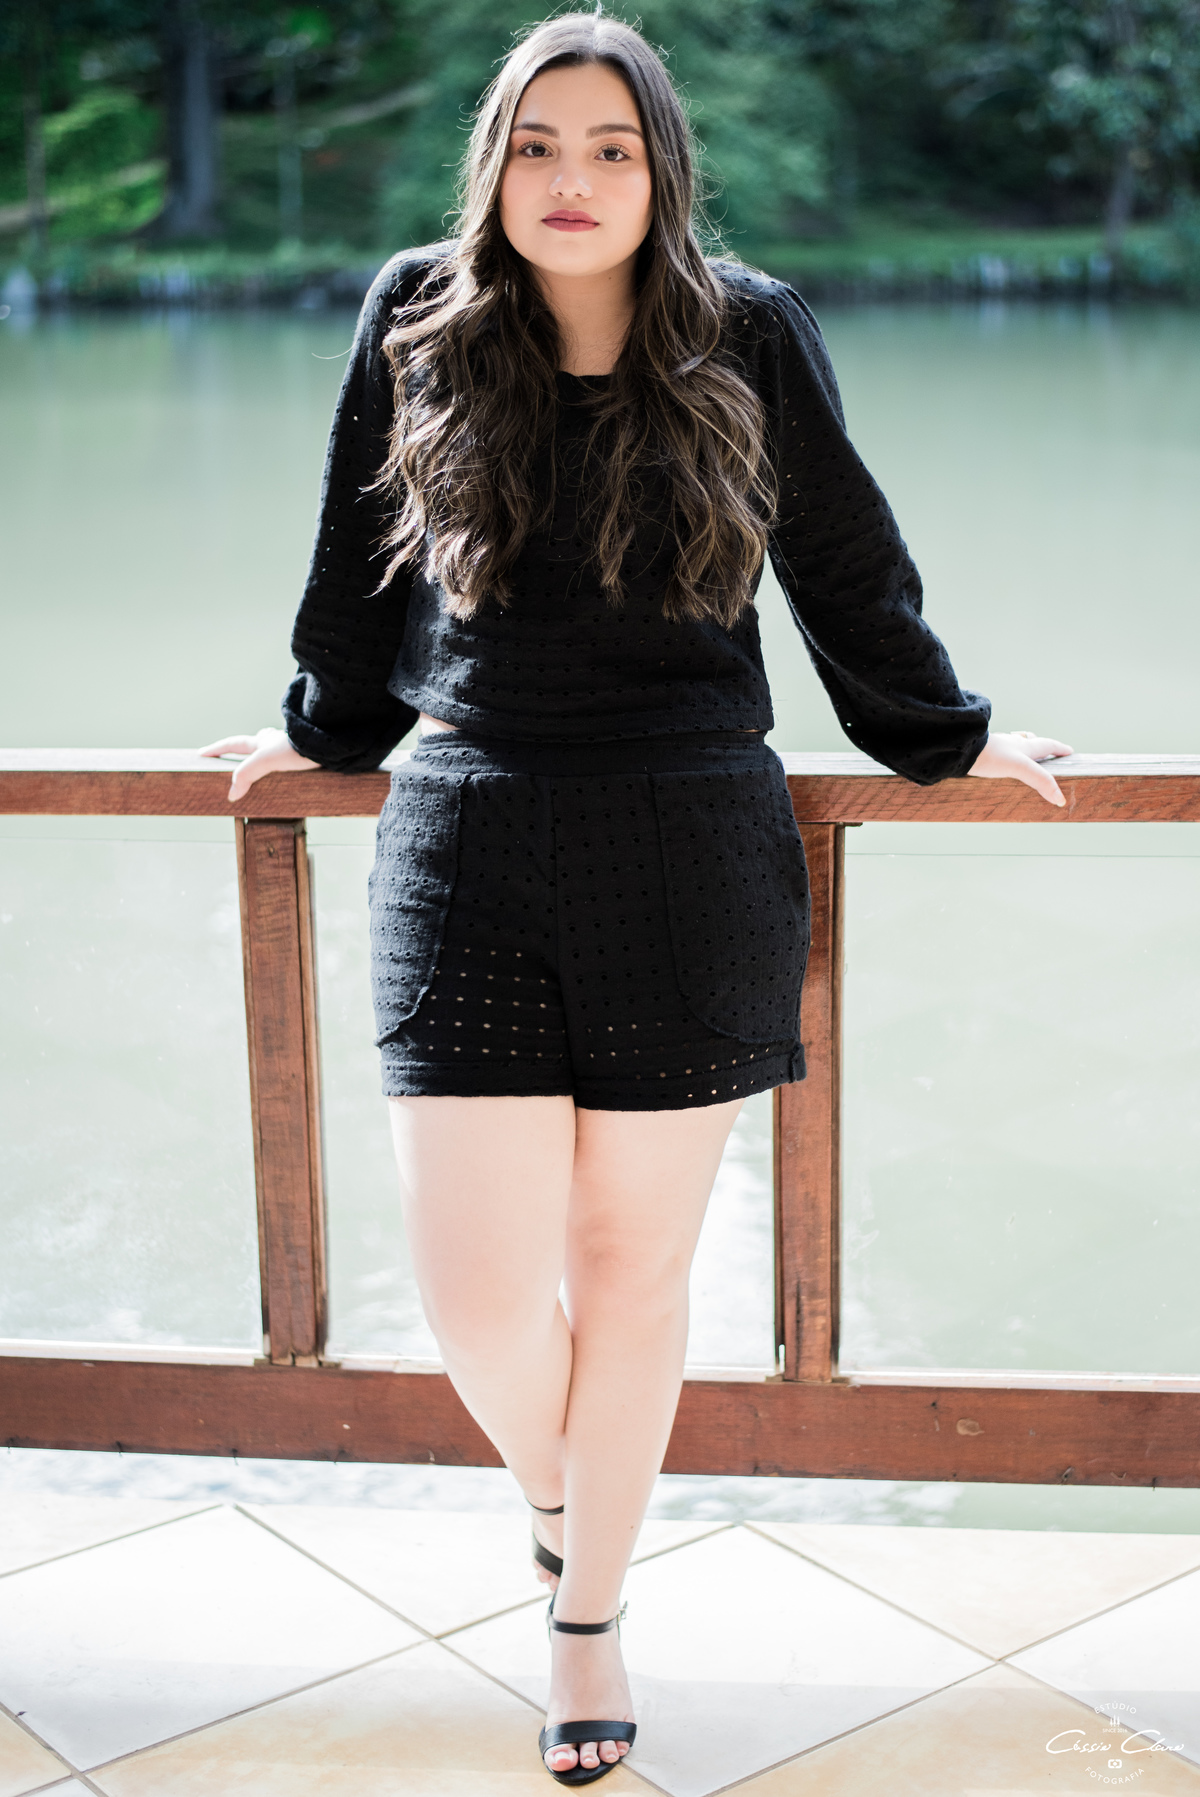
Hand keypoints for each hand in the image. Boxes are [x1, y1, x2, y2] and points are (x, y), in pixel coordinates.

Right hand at [199, 727, 319, 803]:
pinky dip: (282, 770)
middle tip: (232, 762)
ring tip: (261, 775)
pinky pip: (288, 764)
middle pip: (252, 747)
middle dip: (241, 755)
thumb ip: (247, 774)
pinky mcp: (304, 758)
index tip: (201, 754)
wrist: (329, 745)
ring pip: (271, 755)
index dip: (216, 750)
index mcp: (261, 741)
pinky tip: (287, 778)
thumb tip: (232, 794)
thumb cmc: (298, 748)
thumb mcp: (266, 760)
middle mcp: (274, 743)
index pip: (233, 744)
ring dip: (264, 763)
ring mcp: (289, 749)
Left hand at [967, 730, 1073, 807]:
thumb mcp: (1020, 767)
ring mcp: (996, 747)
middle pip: (1030, 742)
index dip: (1059, 749)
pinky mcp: (983, 753)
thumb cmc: (990, 755)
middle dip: (1041, 747)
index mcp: (1024, 746)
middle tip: (1048, 751)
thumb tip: (1060, 798)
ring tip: (1023, 756)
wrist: (960, 749)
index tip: (1069, 751)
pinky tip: (997, 763)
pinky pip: (997, 754)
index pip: (1047, 745)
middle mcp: (1011, 744)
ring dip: (1021, 749)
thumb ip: (1040, 781)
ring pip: (1013, 746)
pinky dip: (1003, 757)